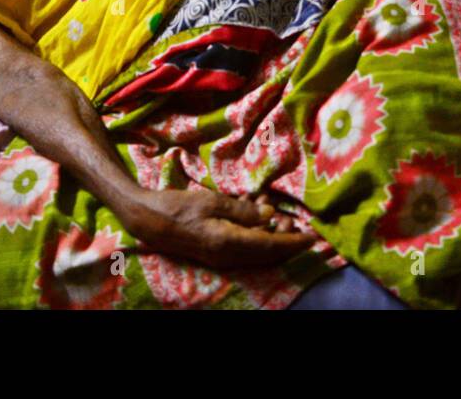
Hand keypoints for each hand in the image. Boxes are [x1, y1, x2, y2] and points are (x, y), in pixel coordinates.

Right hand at [127, 188, 312, 270]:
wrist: (147, 220)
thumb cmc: (178, 207)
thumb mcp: (212, 201)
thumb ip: (243, 210)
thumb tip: (269, 214)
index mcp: (229, 243)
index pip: (271, 246)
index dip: (294, 242)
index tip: (313, 236)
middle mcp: (228, 256)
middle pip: (268, 254)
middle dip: (286, 239)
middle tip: (293, 219)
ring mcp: (221, 258)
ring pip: (258, 253)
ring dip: (272, 237)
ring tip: (276, 214)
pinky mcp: (216, 254)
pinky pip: (245, 250)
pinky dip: (258, 237)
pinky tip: (257, 219)